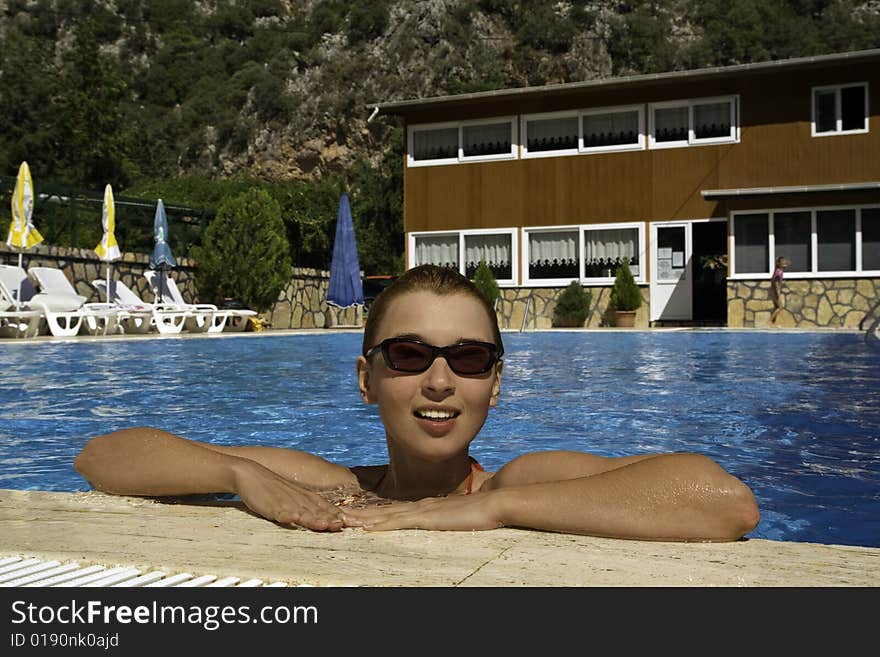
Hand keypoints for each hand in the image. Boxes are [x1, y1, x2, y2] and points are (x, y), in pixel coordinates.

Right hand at [233, 460, 344, 530]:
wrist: (251, 474)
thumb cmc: (272, 488)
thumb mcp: (292, 495)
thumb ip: (306, 504)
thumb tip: (321, 514)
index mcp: (305, 496)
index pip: (324, 506)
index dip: (335, 514)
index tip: (346, 522)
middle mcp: (298, 499)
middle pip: (317, 510)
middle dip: (329, 519)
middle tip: (342, 526)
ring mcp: (286, 502)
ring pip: (303, 512)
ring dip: (314, 519)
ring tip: (325, 525)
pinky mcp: (273, 506)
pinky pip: (282, 512)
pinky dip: (289, 517)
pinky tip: (295, 521)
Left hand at [342, 493, 502, 531]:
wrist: (496, 499)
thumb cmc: (484, 508)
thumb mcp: (461, 514)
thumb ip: (450, 515)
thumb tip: (447, 519)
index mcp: (428, 506)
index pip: (396, 510)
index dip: (377, 513)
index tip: (360, 514)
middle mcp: (421, 506)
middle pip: (385, 511)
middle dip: (363, 514)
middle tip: (341, 515)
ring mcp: (423, 511)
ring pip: (386, 516)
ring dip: (365, 519)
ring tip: (345, 520)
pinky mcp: (428, 518)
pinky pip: (399, 522)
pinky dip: (381, 525)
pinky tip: (367, 527)